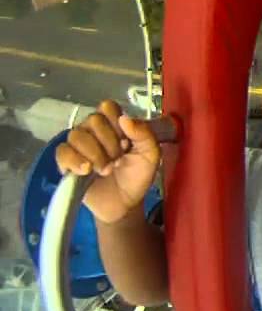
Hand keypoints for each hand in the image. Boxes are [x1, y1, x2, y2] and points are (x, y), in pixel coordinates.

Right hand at [54, 100, 160, 224]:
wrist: (124, 203)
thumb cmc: (136, 176)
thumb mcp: (150, 154)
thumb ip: (144, 133)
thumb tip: (124, 118)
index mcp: (115, 125)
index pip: (107, 107)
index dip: (116, 122)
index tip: (126, 141)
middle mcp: (93, 131)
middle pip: (93, 120)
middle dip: (109, 142)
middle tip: (118, 159)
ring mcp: (78, 146)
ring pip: (76, 135)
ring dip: (95, 154)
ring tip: (106, 169)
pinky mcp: (66, 162)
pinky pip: (62, 152)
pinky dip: (75, 160)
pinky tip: (87, 170)